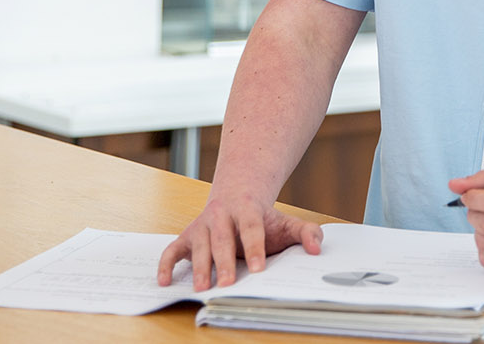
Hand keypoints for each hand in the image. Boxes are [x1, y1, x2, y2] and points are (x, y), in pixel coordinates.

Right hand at [156, 185, 323, 289]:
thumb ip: (305, 232)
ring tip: (203, 288)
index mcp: (247, 209)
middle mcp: (221, 215)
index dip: (255, 247)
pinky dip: (166, 265)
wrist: (237, 194)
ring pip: (199, 245)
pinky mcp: (187, 236)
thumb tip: (317, 247)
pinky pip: (172, 250)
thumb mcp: (285, 221)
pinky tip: (166, 282)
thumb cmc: (262, 216)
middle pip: (223, 239)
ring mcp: (202, 225)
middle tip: (227, 284)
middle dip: (224, 262)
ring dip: (200, 267)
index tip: (259, 268)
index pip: (251, 228)